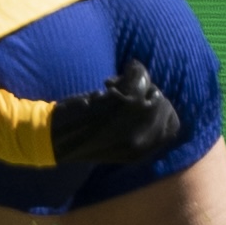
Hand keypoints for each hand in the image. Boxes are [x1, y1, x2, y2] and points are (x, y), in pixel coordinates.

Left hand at [47, 58, 188, 168]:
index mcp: (140, 153)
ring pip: (151, 90)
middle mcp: (140, 141)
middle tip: (125, 90)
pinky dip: (128, 72)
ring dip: (134, 81)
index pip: (173, 127)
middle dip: (148, 91)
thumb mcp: (115, 141)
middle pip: (164, 105)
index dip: (163, 109)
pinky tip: (106, 83)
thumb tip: (155, 96)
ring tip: (112, 86)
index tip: (144, 100)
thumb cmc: (79, 135)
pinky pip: (138, 78)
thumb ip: (137, 127)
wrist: (52, 140)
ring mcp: (132, 122)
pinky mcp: (120, 104)